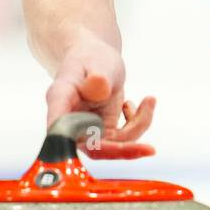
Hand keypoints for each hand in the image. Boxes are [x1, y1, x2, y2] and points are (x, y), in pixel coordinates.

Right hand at [44, 29, 155, 158]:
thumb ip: (99, 76)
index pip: (59, 125)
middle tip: (150, 149)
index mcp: (61, 99)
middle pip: (91, 147)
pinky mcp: (102, 132)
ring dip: (138, 126)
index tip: (89, 147)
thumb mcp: (98, 62)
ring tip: (150, 100)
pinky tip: (143, 104)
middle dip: (122, 150)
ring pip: (113, 145)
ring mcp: (86, 130)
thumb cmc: (92, 58)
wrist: (95, 60)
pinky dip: (139, 124)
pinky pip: (123, 140)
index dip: (69, 141)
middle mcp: (71, 121)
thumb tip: (98, 86)